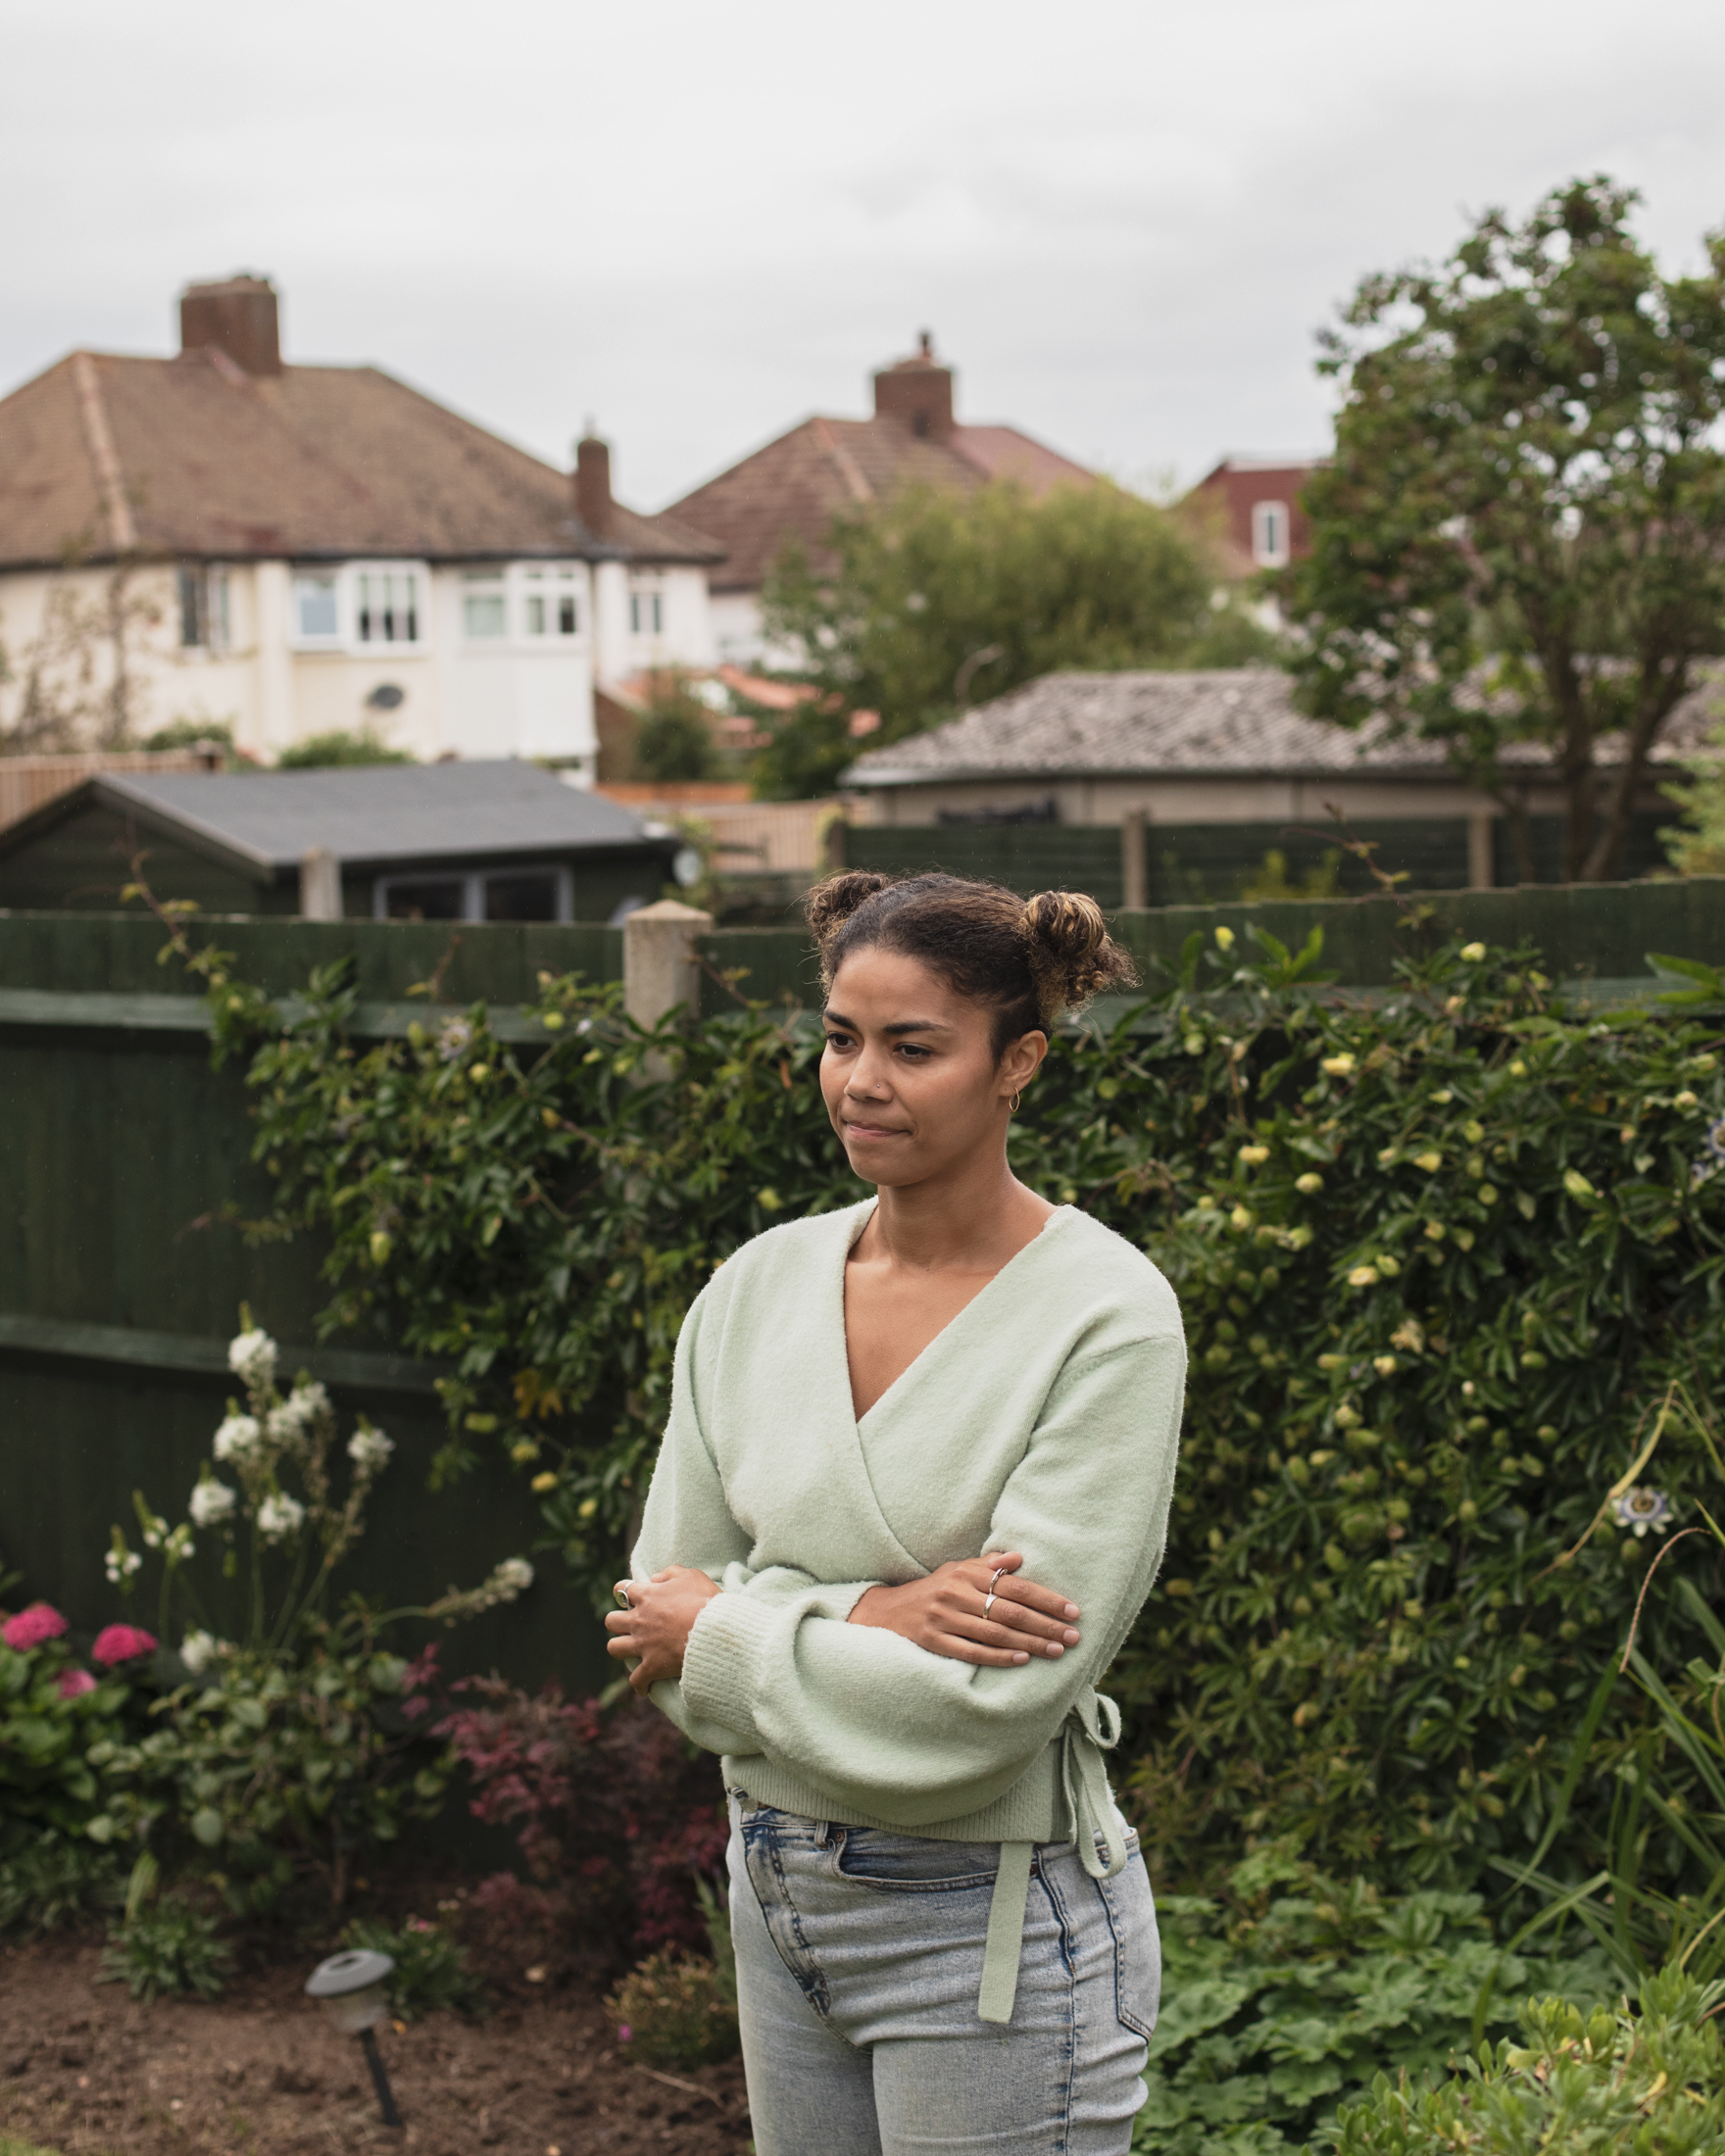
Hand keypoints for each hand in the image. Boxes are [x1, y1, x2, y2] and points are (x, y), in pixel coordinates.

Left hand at [604, 1566, 721, 1695]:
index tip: (632, 1597)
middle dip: (618, 1622)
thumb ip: (670, 1573)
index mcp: (647, 1596)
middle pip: (611, 1621)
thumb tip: (654, 1578)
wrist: (716, 1631)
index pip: (621, 1589)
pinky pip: (636, 1679)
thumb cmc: (706, 1601)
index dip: (624, 1592)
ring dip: (621, 1649)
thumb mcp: (692, 1576)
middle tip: (633, 1624)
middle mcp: (639, 1620)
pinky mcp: (652, 1666)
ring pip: (614, 1648)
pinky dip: (640, 1683)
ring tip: (633, 1650)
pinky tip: (645, 1685)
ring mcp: (643, 1644)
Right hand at [847, 1551, 1080, 1667]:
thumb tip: (1019, 1557)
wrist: (886, 1612)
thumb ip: (987, 1566)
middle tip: (1073, 1636)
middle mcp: (955, 1594)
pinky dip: (999, 1656)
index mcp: (965, 1573)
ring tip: (1056, 1650)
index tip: (1072, 1610)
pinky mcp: (934, 1642)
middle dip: (1046, 1624)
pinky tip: (1022, 1659)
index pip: (1014, 1586)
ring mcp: (944, 1619)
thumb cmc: (933, 1590)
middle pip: (1009, 1611)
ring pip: (995, 1633)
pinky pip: (972, 1652)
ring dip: (1030, 1643)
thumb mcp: (956, 1570)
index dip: (1045, 1599)